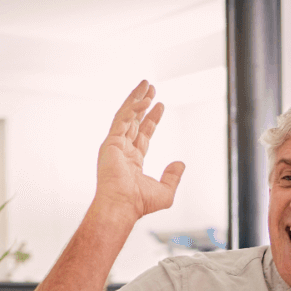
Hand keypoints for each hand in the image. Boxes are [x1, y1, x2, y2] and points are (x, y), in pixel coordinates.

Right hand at [94, 80, 185, 223]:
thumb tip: (180, 164)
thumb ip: (173, 177)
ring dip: (136, 99)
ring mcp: (115, 145)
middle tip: (150, 88)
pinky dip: (132, 108)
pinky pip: (122, 119)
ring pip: (126, 115)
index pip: (144, 134)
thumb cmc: (138, 204)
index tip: (160, 105)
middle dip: (142, 103)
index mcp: (132, 161)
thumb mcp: (165, 191)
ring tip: (146, 85)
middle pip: (134, 120)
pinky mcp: (110, 142)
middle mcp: (122, 151)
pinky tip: (144, 100)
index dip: (152, 119)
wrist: (122, 206)